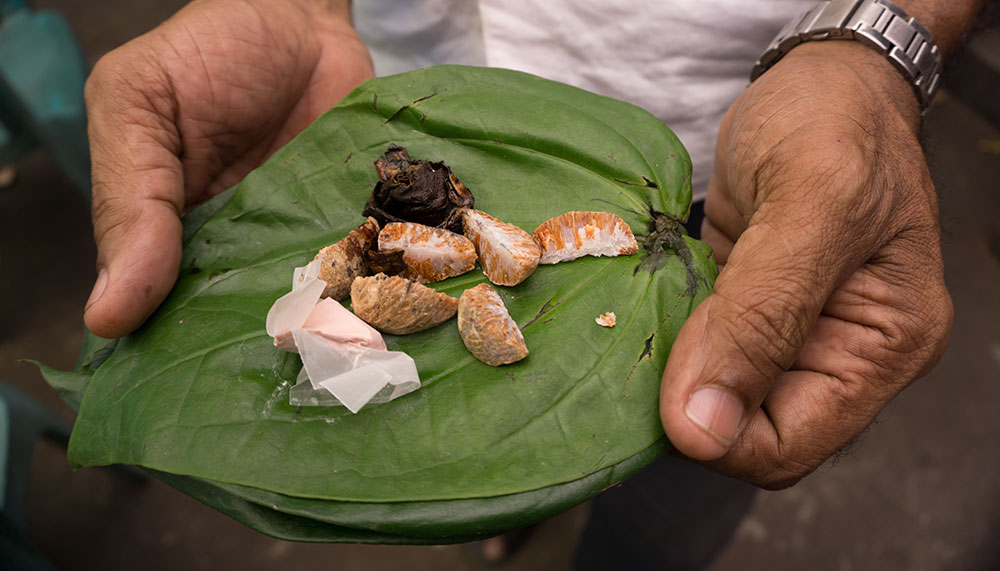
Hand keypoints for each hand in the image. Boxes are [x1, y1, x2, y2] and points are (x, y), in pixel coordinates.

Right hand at [83, 0, 372, 337]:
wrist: (299, 19)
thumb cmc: (209, 51)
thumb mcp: (139, 104)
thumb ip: (128, 199)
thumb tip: (106, 313)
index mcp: (165, 236)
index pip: (162, 314)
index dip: (177, 347)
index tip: (198, 382)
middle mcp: (232, 251)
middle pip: (241, 322)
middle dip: (261, 347)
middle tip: (283, 370)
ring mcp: (297, 243)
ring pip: (306, 310)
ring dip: (322, 327)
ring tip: (340, 352)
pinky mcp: (351, 228)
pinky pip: (363, 271)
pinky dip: (376, 288)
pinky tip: (387, 309)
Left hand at [659, 41, 953, 487]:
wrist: (823, 81)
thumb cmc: (836, 122)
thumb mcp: (812, 200)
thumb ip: (765, 313)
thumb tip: (706, 425)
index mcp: (880, 345)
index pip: (787, 447)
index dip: (717, 433)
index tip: (665, 381)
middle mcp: (839, 356)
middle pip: (747, 433)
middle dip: (689, 402)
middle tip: (643, 340)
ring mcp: (791, 335)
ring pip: (715, 398)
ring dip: (670, 370)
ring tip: (639, 318)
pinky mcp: (750, 311)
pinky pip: (700, 352)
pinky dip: (665, 337)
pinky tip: (644, 304)